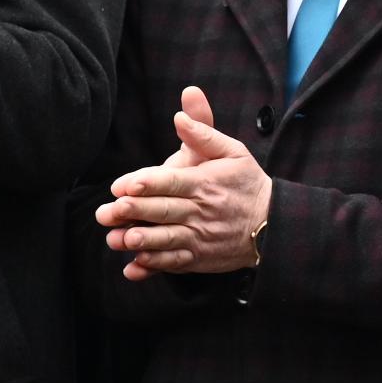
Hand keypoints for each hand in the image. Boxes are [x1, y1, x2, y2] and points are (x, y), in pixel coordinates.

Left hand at [99, 85, 277, 277]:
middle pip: (164, 210)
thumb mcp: (232, 151)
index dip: (148, 183)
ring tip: (119, 240)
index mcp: (205, 183)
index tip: (124, 185)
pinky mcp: (199, 258)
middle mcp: (201, 211)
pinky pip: (174, 264)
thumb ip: (203, 132)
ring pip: (168, 240)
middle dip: (136, 212)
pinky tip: (133, 268)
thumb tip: (180, 114)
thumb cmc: (246, 183)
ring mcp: (200, 237)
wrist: (272, 224)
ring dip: (142, 241)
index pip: (173, 182)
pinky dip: (153, 267)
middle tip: (109, 211)